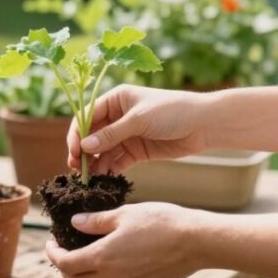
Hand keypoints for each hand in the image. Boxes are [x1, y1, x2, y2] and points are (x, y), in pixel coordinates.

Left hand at [44, 203, 206, 277]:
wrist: (196, 242)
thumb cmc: (161, 222)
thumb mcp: (124, 214)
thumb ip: (96, 221)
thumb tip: (75, 222)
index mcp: (102, 258)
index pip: (65, 264)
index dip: (53, 254)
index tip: (50, 243)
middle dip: (64, 270)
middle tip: (62, 252)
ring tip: (82, 258)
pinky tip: (108, 263)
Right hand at [67, 84, 212, 173]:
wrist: (204, 125)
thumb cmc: (172, 111)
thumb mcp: (139, 120)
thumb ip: (111, 134)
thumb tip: (84, 147)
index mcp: (116, 99)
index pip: (88, 116)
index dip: (77, 133)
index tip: (74, 150)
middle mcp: (118, 116)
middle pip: (92, 135)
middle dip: (83, 151)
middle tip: (76, 168)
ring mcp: (127, 134)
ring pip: (103, 151)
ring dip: (95, 163)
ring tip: (88, 178)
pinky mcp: (136, 151)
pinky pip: (117, 161)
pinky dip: (109, 169)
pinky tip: (103, 179)